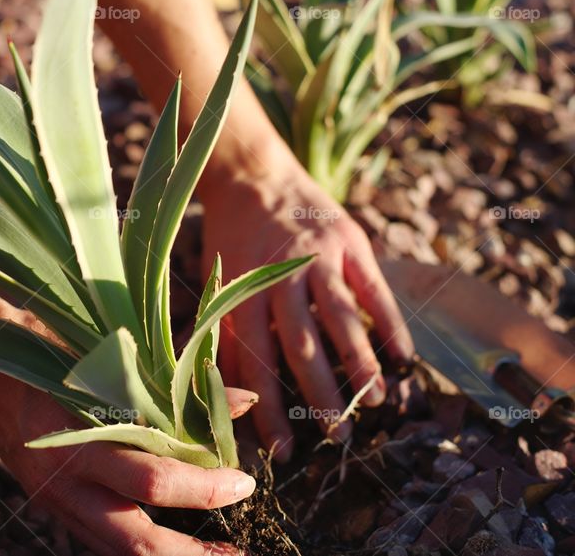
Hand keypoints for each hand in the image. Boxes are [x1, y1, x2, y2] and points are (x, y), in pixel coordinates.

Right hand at [0, 363, 259, 555]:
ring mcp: (51, 498)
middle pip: (136, 543)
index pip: (150, 482)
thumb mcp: (101, 356)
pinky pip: (99, 536)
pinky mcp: (48, 502)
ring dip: (168, 555)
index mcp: (73, 442)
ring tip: (215, 551)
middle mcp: (61, 482)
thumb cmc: (35, 345)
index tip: (244, 481)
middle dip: (192, 554)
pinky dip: (138, 540)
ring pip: (116, 550)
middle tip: (238, 549)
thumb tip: (238, 401)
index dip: (203, 487)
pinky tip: (167, 533)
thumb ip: (168, 384)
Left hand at [201, 166, 413, 462]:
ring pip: (341, 319)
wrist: (252, 172)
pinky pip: (373, 290)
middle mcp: (281, 276)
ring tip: (374, 404)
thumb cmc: (230, 238)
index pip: (254, 361)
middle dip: (320, 395)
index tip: (283, 449)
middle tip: (337, 436)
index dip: (267, 409)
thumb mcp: (218, 282)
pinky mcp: (349, 242)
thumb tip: (225, 394)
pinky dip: (390, 326)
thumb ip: (225, 333)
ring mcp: (318, 257)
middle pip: (302, 345)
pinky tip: (403, 359)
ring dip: (359, 365)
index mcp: (243, 290)